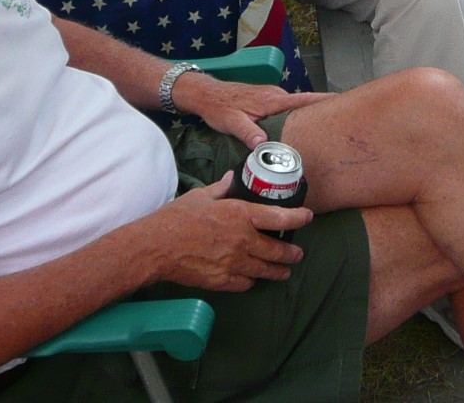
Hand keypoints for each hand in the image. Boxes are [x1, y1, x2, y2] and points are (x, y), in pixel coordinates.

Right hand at [151, 176, 310, 291]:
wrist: (156, 247)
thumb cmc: (176, 218)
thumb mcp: (201, 196)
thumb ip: (222, 188)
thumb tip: (231, 178)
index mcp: (240, 215)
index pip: (280, 218)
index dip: (298, 218)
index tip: (307, 217)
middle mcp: (242, 240)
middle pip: (278, 251)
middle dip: (292, 254)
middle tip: (298, 254)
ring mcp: (234, 263)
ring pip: (266, 270)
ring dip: (278, 271)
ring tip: (284, 271)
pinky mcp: (222, 281)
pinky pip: (246, 284)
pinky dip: (252, 281)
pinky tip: (253, 278)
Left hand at [178, 75, 332, 147]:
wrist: (207, 94)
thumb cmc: (219, 107)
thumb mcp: (231, 122)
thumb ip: (248, 132)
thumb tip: (264, 145)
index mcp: (271, 100)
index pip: (303, 99)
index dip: (323, 100)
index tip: (342, 101)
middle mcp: (275, 96)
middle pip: (304, 103)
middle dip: (321, 110)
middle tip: (337, 124)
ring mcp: (272, 97)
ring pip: (295, 107)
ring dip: (307, 115)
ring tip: (322, 129)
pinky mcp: (267, 101)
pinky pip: (287, 108)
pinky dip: (295, 116)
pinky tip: (297, 128)